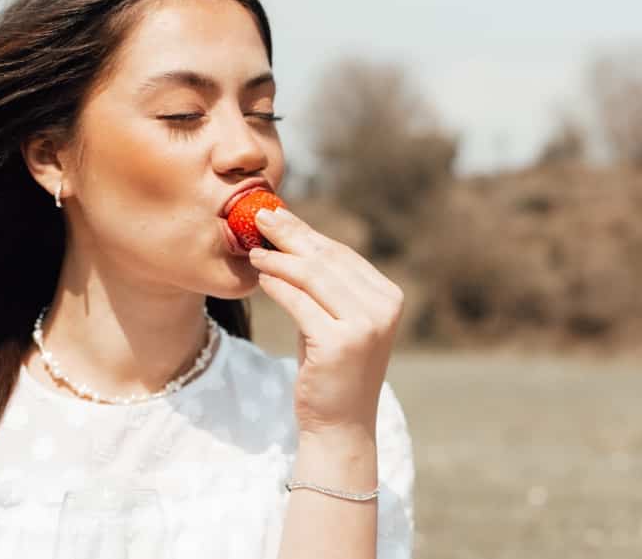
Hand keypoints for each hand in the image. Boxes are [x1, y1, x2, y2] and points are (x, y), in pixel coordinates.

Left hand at [247, 206, 403, 436]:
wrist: (339, 424)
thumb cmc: (330, 369)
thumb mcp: (332, 319)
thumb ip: (324, 283)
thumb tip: (290, 234)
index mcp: (389, 297)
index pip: (341, 254)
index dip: (305, 232)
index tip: (277, 216)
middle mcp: (384, 308)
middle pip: (326, 260)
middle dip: (289, 235)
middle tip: (259, 217)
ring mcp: (365, 326)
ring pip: (312, 276)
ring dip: (278, 259)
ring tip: (253, 250)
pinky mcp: (340, 343)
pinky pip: (299, 303)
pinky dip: (277, 286)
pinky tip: (261, 278)